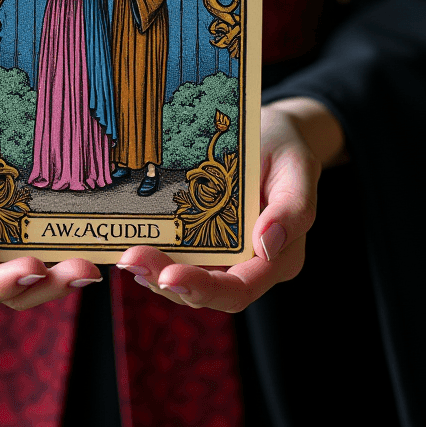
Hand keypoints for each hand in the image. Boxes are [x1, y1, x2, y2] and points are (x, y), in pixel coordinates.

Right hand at [0, 82, 101, 308]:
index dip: (3, 284)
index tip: (33, 268)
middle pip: (8, 289)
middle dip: (47, 285)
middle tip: (84, 270)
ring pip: (29, 272)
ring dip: (61, 273)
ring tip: (92, 263)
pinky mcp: (10, 222)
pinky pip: (38, 240)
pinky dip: (62, 243)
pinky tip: (89, 236)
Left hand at [116, 97, 344, 311]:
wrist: (271, 134)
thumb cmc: (287, 150)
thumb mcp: (298, 168)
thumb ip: (293, 209)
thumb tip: (267, 244)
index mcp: (280, 258)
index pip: (240, 288)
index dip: (205, 288)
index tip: (171, 276)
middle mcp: (250, 266)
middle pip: (206, 292)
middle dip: (166, 280)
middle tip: (131, 260)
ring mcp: (224, 256)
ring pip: (186, 281)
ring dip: (154, 272)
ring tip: (126, 255)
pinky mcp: (203, 242)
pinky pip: (178, 258)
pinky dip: (155, 256)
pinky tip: (130, 246)